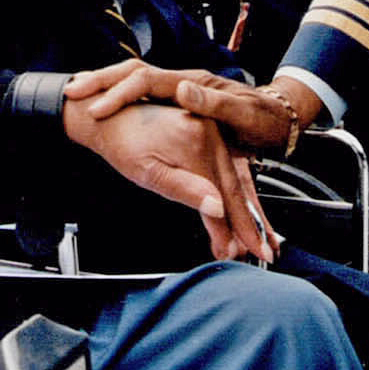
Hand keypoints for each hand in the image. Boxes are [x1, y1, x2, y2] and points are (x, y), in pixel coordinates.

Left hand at [62, 92, 274, 262]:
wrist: (111, 116)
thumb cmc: (122, 145)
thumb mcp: (148, 173)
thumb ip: (185, 190)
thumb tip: (217, 208)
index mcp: (195, 141)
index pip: (221, 195)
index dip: (232, 228)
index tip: (239, 251)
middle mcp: (209, 132)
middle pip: (233, 188)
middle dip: (246, 224)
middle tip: (257, 253)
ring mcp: (211, 131)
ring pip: (233, 179)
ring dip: (243, 211)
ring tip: (249, 240)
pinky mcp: (209, 133)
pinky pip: (226, 168)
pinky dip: (233, 193)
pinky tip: (237, 211)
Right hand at [65, 60, 309, 155]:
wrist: (279, 122)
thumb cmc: (263, 123)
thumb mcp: (242, 117)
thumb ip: (213, 104)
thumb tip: (181, 90)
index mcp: (193, 84)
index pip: (146, 80)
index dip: (120, 92)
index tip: (99, 109)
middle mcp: (182, 83)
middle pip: (132, 73)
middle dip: (101, 80)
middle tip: (72, 91)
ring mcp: (179, 92)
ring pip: (132, 81)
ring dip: (105, 86)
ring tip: (77, 94)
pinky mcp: (177, 105)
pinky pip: (140, 96)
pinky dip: (117, 97)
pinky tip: (102, 106)